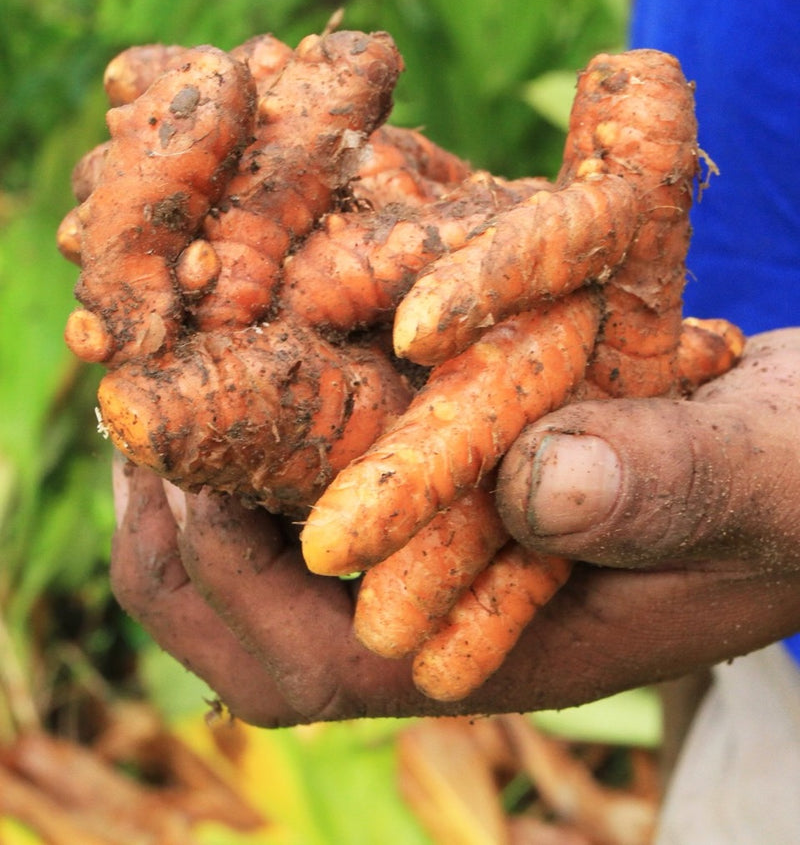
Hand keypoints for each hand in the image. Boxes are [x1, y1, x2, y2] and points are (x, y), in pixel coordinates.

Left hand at [110, 329, 799, 726]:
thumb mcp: (765, 472)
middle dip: (178, 543)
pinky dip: (271, 434)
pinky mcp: (456, 495)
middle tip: (138, 422)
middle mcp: (460, 613)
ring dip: (206, 489)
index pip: (324, 658)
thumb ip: (676, 481)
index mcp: (515, 644)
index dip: (229, 565)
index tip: (177, 449)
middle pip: (265, 644)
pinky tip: (259, 342)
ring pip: (275, 575)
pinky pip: (325, 492)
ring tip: (168, 383)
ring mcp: (451, 557)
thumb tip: (543, 483)